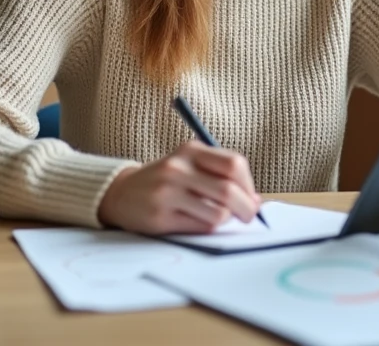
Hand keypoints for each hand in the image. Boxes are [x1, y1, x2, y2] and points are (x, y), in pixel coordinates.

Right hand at [98, 140, 261, 234]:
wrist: (121, 193)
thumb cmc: (166, 182)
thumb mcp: (189, 166)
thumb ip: (220, 176)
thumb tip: (256, 201)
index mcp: (190, 150)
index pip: (234, 164)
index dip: (249, 185)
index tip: (252, 198)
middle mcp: (178, 168)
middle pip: (229, 190)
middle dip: (246, 208)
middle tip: (248, 217)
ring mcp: (167, 192)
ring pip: (218, 213)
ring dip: (226, 220)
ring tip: (217, 217)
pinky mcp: (161, 216)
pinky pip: (200, 227)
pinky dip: (209, 228)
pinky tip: (199, 222)